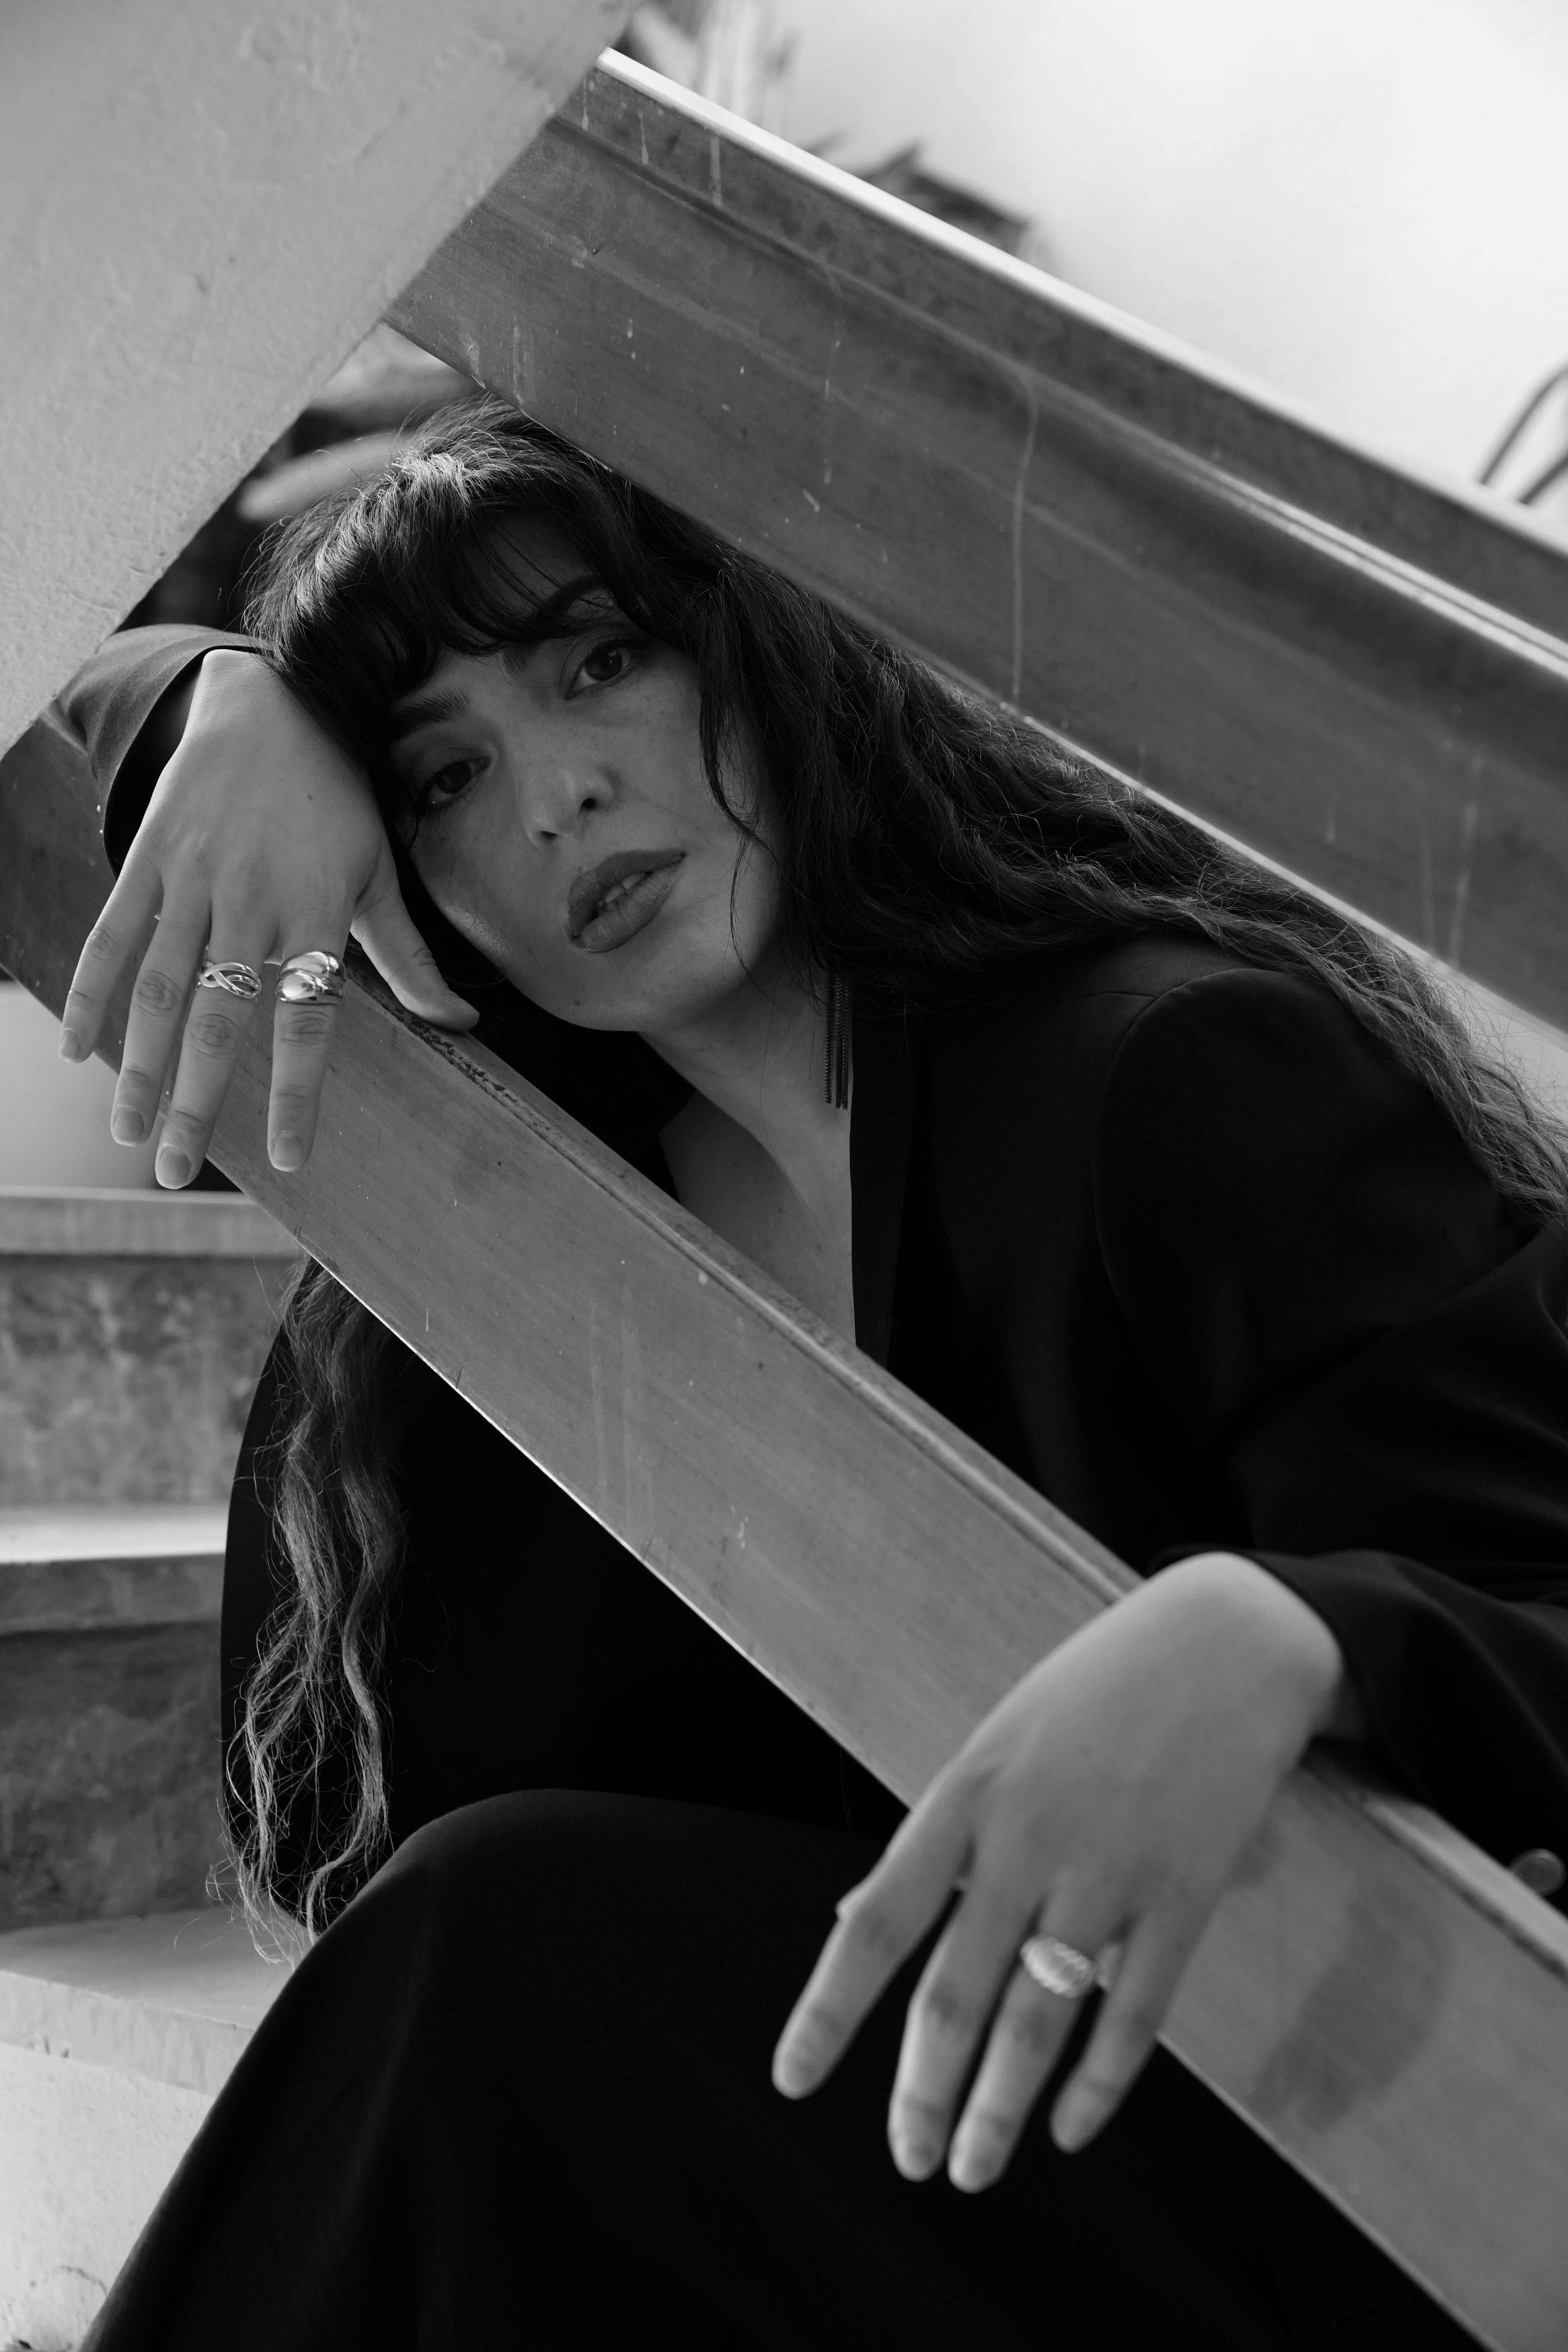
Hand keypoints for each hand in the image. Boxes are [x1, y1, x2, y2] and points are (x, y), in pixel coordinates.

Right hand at [59, 648, 476, 1185]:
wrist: (271, 701)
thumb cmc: (337, 797)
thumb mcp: (382, 871)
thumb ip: (409, 957)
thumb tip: (463, 1024)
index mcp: (315, 913)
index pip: (306, 1023)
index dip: (297, 1094)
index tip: (289, 1159)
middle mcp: (252, 902)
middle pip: (219, 1022)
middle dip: (195, 1103)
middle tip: (174, 1170)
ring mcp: (194, 879)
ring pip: (160, 991)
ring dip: (139, 1068)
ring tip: (128, 1132)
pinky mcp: (150, 855)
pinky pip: (113, 933)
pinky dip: (88, 989)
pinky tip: (71, 1049)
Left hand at [773, 1552, 1361, 2186]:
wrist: (1221, 1644)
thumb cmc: (1095, 1693)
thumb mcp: (997, 1746)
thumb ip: (939, 1839)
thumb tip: (858, 1919)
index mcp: (967, 1796)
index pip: (878, 1921)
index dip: (829, 2009)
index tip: (791, 2080)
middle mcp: (1028, 1839)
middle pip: (956, 1994)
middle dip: (924, 2093)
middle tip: (910, 2161)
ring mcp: (1110, 1870)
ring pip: (1039, 2020)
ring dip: (1000, 2109)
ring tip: (972, 2169)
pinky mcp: (1185, 1894)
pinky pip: (1136, 2014)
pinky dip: (1098, 2084)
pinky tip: (1072, 2128)